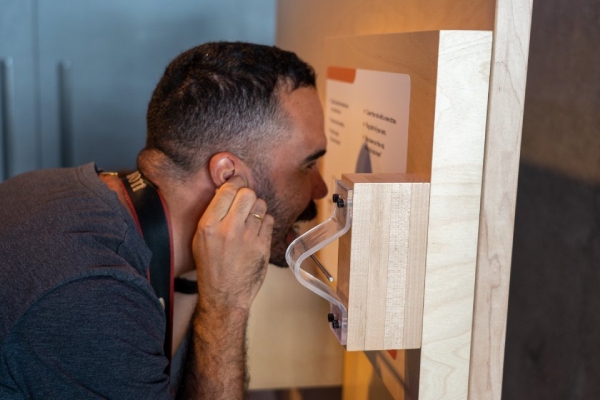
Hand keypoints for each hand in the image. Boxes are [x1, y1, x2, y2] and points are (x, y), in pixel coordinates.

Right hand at [192, 175, 273, 312]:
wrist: (224, 295)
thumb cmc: (211, 267)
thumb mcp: (200, 239)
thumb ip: (212, 214)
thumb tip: (225, 190)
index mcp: (209, 226)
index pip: (227, 190)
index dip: (235, 182)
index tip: (238, 181)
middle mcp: (229, 229)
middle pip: (247, 193)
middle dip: (247, 194)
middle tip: (244, 202)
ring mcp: (248, 237)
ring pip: (260, 205)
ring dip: (257, 208)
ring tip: (250, 219)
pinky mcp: (263, 246)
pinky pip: (269, 220)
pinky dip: (264, 222)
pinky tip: (257, 230)